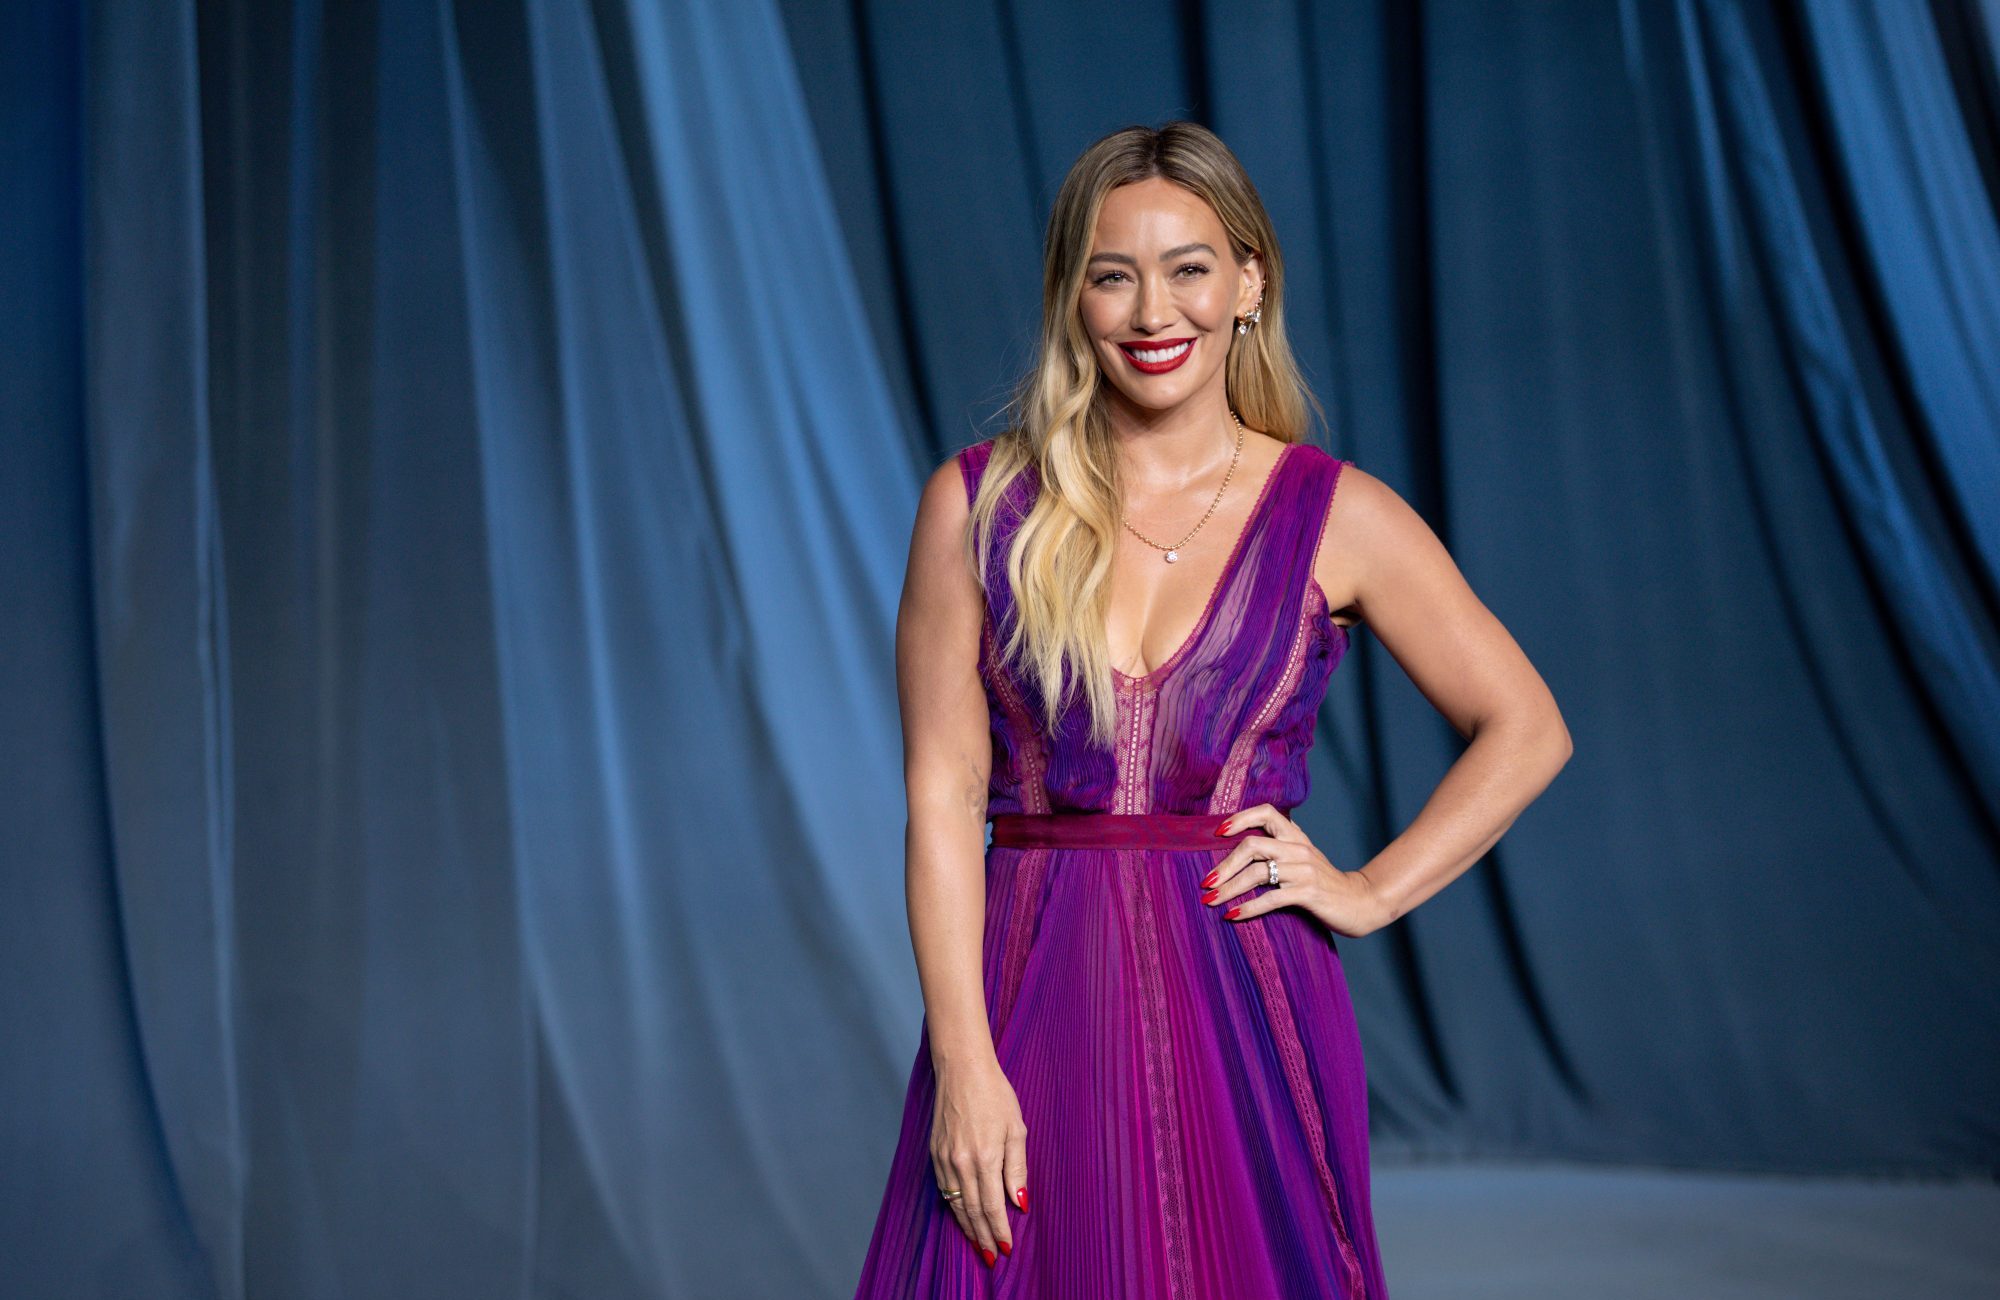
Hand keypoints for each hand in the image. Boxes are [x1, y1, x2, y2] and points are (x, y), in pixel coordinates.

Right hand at [929, 1055, 1027, 1267]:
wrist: (962, 1070)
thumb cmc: (995, 1095)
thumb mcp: (1016, 1129)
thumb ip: (1017, 1168)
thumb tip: (1019, 1201)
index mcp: (985, 1157)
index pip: (991, 1206)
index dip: (998, 1230)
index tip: (1005, 1247)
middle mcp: (961, 1162)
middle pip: (971, 1211)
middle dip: (982, 1236)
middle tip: (989, 1256)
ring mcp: (944, 1158)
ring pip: (954, 1203)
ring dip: (966, 1226)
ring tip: (976, 1243)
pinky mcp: (934, 1153)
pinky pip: (943, 1188)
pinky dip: (952, 1206)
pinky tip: (960, 1214)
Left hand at [1201, 803, 1388, 937]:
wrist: (1361, 902)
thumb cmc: (1325, 883)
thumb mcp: (1303, 860)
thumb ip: (1279, 850)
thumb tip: (1238, 853)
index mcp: (1296, 837)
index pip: (1267, 812)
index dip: (1240, 818)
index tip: (1218, 832)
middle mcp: (1298, 849)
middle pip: (1252, 845)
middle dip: (1224, 865)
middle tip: (1206, 882)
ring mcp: (1304, 871)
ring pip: (1257, 873)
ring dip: (1230, 888)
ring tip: (1211, 901)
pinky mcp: (1308, 893)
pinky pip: (1271, 898)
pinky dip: (1248, 907)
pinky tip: (1233, 915)